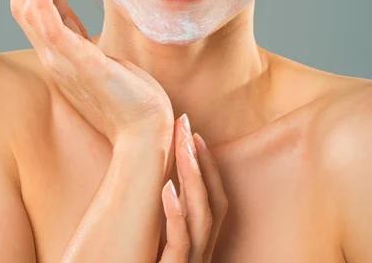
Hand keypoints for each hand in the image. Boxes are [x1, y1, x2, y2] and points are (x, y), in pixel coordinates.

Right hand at [6, 0, 174, 145]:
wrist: (145, 133)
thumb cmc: (133, 100)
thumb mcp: (109, 62)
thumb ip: (95, 45)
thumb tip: (96, 31)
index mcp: (63, 52)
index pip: (43, 4)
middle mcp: (54, 54)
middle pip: (28, 1)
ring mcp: (61, 59)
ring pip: (31, 5)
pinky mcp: (77, 61)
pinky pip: (47, 22)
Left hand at [158, 116, 228, 261]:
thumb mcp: (158, 245)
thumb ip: (165, 222)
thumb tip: (158, 183)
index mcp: (200, 243)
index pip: (214, 198)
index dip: (207, 165)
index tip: (193, 133)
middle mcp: (202, 252)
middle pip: (212, 200)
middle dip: (200, 159)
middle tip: (184, 124)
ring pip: (202, 217)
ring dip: (193, 178)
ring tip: (181, 146)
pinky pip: (181, 245)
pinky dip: (176, 215)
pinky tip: (167, 188)